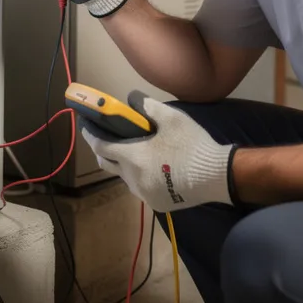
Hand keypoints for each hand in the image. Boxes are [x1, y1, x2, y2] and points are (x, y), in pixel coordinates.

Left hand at [81, 92, 234, 213]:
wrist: (217, 175)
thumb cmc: (191, 144)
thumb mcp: (171, 118)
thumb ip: (146, 106)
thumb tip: (131, 98)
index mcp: (132, 157)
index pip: (100, 145)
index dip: (91, 134)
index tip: (85, 124)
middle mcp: (132, 179)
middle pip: (106, 163)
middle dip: (102, 149)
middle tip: (106, 136)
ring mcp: (144, 194)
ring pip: (123, 177)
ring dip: (122, 163)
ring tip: (132, 150)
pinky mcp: (156, 203)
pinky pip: (139, 188)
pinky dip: (138, 176)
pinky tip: (151, 167)